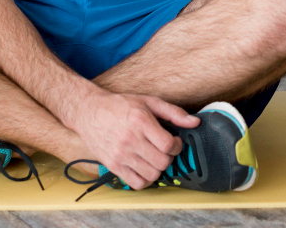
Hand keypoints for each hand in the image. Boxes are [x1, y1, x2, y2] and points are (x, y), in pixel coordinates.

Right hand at [66, 88, 198, 189]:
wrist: (89, 112)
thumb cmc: (121, 105)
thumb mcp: (148, 102)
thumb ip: (174, 112)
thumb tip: (196, 122)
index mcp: (140, 121)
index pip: (168, 145)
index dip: (177, 146)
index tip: (174, 141)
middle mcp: (130, 140)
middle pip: (162, 162)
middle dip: (169, 157)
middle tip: (164, 149)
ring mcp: (120, 155)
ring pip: (152, 174)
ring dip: (158, 168)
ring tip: (154, 157)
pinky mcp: (113, 166)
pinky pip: (137, 183)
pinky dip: (146, 179)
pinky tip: (145, 167)